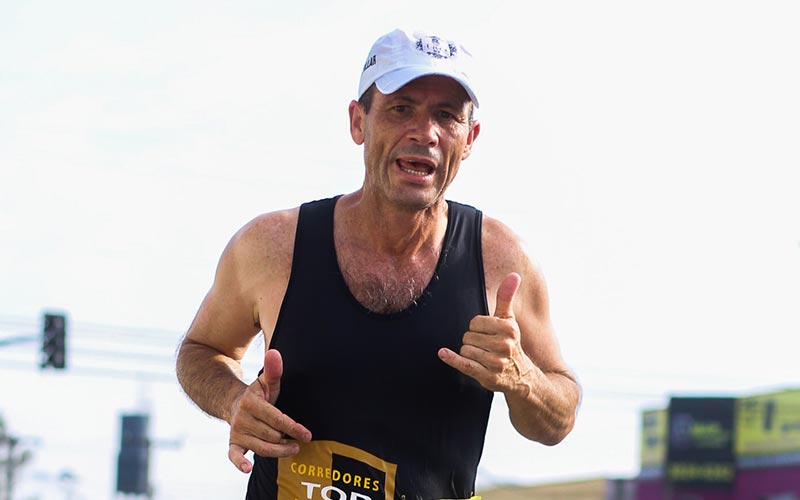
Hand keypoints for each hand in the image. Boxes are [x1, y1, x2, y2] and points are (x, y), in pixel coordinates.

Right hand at [228, 349, 311, 472]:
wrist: (233, 404)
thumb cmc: (258, 395)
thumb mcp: (266, 382)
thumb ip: (273, 370)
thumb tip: (275, 353)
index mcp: (251, 403)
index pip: (276, 418)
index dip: (292, 427)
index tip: (306, 434)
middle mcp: (242, 419)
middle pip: (271, 435)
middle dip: (287, 439)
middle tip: (300, 442)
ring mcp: (237, 432)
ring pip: (261, 447)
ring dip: (278, 452)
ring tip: (293, 449)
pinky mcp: (233, 443)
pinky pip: (234, 455)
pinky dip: (240, 463)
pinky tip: (248, 469)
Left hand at [438, 272, 534, 392]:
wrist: (520, 376)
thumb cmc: (510, 342)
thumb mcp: (508, 320)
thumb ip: (506, 297)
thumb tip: (514, 275)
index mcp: (509, 329)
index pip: (475, 322)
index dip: (477, 328)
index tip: (487, 334)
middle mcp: (505, 345)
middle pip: (468, 336)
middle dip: (473, 341)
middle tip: (486, 348)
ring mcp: (497, 363)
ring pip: (465, 350)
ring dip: (469, 353)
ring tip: (483, 358)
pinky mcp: (488, 377)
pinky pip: (464, 364)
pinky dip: (452, 359)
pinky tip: (443, 353)